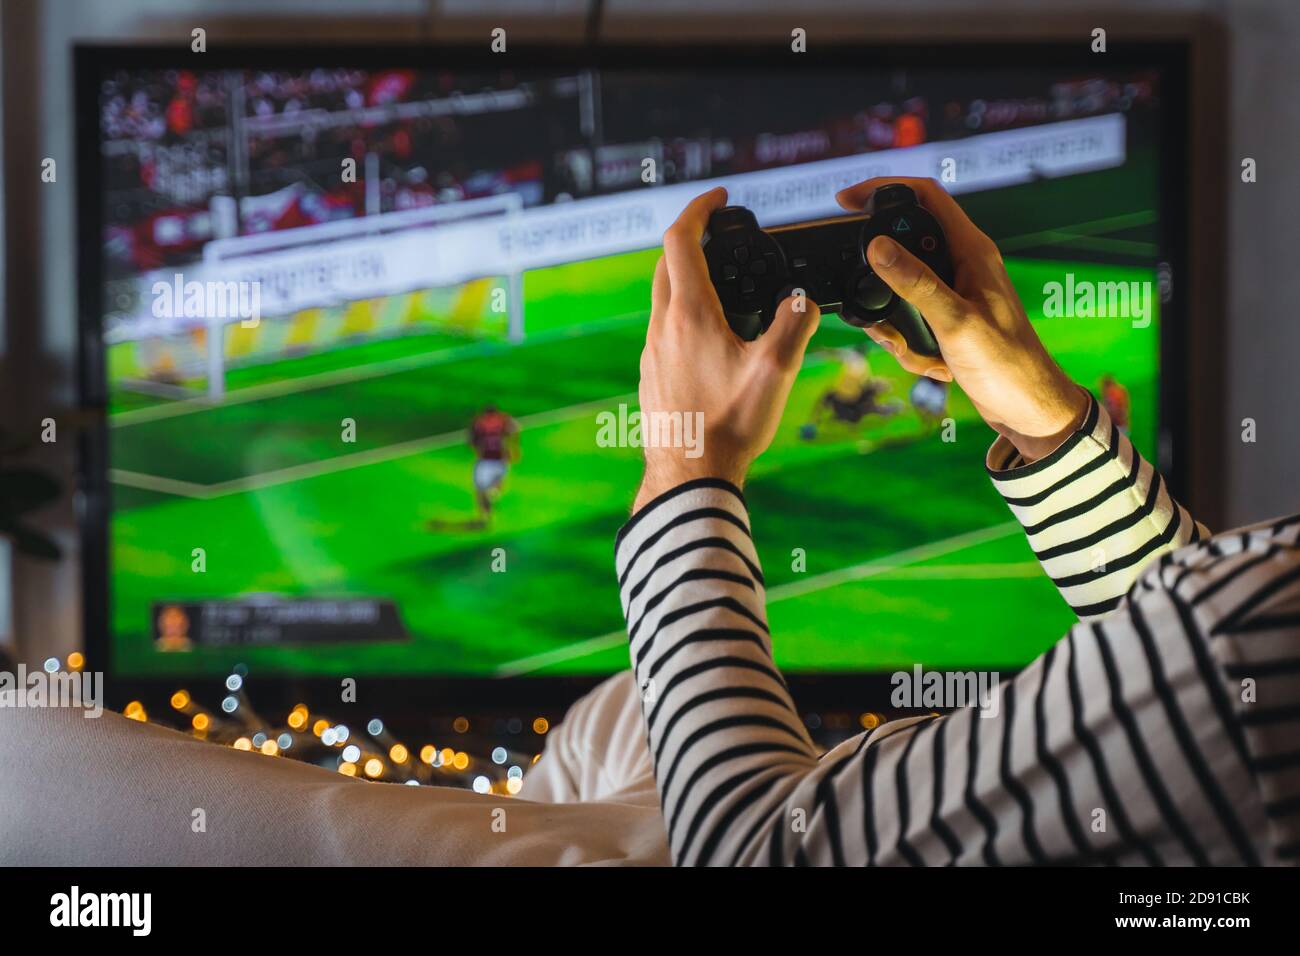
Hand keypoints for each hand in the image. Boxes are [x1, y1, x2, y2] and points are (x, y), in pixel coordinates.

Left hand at [633, 187, 820, 512]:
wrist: (688, 476)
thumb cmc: (728, 426)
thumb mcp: (776, 370)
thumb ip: (794, 323)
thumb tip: (803, 299)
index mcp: (688, 314)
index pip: (680, 239)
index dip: (699, 209)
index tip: (720, 199)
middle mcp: (662, 327)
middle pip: (667, 263)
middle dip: (692, 239)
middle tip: (723, 237)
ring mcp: (652, 352)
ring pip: (663, 297)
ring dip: (687, 278)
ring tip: (725, 286)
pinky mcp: (652, 375)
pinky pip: (664, 329)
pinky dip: (684, 313)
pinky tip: (713, 337)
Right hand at [838, 177, 1088, 461]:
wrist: (1027, 409)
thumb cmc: (1007, 364)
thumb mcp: (954, 321)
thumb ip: (915, 282)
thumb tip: (878, 246)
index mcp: (972, 251)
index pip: (925, 196)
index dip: (883, 189)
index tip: (846, 201)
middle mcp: (963, 264)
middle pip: (904, 247)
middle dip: (882, 280)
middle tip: (872, 303)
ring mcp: (955, 292)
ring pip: (900, 292)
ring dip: (896, 324)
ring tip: (914, 349)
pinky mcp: (948, 320)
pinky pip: (910, 322)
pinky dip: (911, 346)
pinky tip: (932, 364)